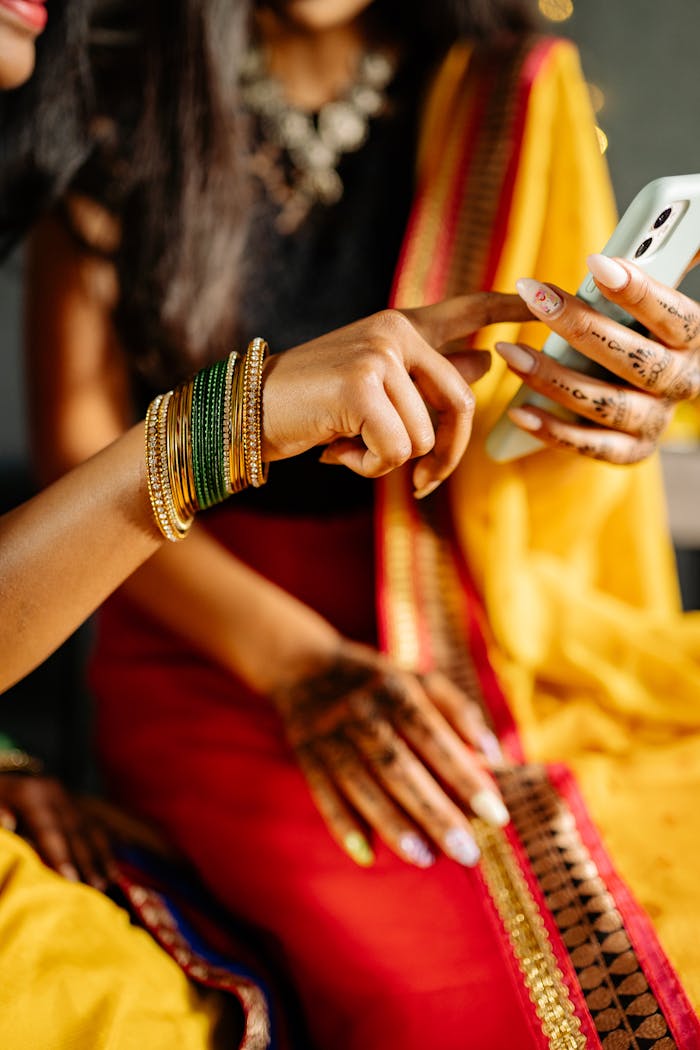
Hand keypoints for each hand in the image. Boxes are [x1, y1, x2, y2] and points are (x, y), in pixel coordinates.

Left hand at [0, 774, 114, 887]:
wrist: (6, 778)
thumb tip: (7, 824)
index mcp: (31, 795)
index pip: (48, 829)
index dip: (60, 855)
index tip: (71, 880)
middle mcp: (54, 793)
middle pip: (73, 831)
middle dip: (86, 860)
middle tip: (96, 887)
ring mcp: (67, 797)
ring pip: (88, 828)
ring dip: (100, 855)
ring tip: (108, 881)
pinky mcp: (74, 802)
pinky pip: (93, 825)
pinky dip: (103, 846)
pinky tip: (113, 866)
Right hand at [262, 292, 529, 496]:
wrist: (247, 411)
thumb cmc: (313, 405)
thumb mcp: (375, 388)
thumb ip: (428, 376)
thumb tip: (485, 360)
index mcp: (402, 327)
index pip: (467, 309)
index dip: (507, 306)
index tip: (543, 296)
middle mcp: (396, 331)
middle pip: (459, 403)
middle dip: (448, 454)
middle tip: (427, 483)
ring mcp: (380, 354)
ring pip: (424, 436)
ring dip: (388, 461)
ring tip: (348, 447)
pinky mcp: (363, 384)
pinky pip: (397, 449)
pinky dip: (370, 466)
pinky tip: (336, 452)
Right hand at [271, 640, 508, 868]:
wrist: (302, 664)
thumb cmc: (377, 680)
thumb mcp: (419, 679)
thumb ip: (459, 712)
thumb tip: (495, 756)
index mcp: (396, 691)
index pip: (434, 738)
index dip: (465, 776)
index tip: (496, 815)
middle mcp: (362, 713)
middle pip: (400, 768)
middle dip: (434, 812)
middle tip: (467, 853)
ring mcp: (331, 736)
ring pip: (362, 785)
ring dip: (392, 824)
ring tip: (425, 858)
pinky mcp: (307, 756)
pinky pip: (324, 795)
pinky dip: (343, 825)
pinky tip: (366, 855)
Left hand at [495, 257, 699, 462]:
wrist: (639, 392)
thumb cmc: (640, 329)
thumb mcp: (654, 298)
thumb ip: (666, 262)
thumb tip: (685, 212)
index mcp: (695, 341)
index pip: (677, 316)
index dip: (639, 292)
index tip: (597, 263)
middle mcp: (681, 384)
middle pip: (635, 360)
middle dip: (581, 327)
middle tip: (535, 297)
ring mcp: (654, 421)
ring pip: (604, 403)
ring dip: (552, 378)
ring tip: (509, 351)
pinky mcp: (629, 451)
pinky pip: (590, 446)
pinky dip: (552, 430)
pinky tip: (518, 411)